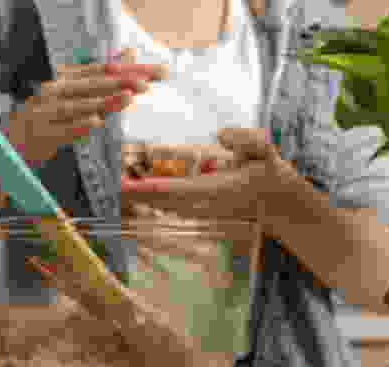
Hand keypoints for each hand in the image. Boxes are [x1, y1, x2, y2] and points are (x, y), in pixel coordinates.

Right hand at [6, 51, 167, 163]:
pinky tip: (96, 122)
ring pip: (78, 105)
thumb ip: (102, 82)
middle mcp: (53, 93)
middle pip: (91, 85)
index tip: (154, 74)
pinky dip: (79, 125)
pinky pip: (63, 129)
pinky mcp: (41, 135)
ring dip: (103, 102)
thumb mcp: (74, 99)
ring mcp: (45, 113)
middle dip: (120, 84)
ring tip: (127, 98)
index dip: (126, 71)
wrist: (10, 147)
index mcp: (63, 82)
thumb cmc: (48, 121)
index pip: (98, 71)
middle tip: (145, 84)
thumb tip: (129, 55)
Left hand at [120, 128, 291, 220]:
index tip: (130, 187)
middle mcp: (205, 202)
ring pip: (164, 206)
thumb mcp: (267, 153)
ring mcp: (201, 209)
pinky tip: (135, 189)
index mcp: (219, 188)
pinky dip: (152, 199)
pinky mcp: (199, 209)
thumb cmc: (271, 174)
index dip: (155, 189)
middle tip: (112, 185)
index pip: (181, 189)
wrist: (276, 202)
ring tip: (116, 187)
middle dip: (139, 195)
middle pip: (164, 200)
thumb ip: (249, 142)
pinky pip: (170, 206)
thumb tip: (221, 134)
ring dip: (142, 199)